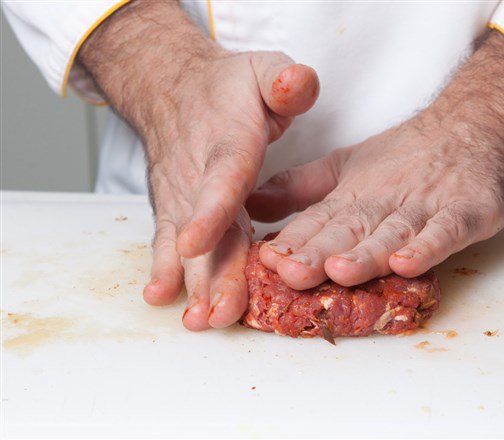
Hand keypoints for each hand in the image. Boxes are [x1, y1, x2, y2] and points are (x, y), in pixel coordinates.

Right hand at [78, 0, 318, 328]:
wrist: (172, 87)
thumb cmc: (228, 87)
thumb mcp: (263, 70)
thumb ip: (284, 81)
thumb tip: (299, 84)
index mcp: (229, 145)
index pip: (220, 181)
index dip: (208, 213)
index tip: (196, 243)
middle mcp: (200, 177)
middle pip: (206, 229)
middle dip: (208, 272)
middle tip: (213, 314)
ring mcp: (184, 196)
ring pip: (188, 244)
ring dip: (192, 283)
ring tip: (196, 320)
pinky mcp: (176, 209)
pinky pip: (171, 241)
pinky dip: (166, 269)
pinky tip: (161, 297)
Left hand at [247, 30, 503, 289]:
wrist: (476, 126)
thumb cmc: (407, 158)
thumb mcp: (346, 169)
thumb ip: (300, 189)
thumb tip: (251, 205)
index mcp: (353, 196)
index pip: (318, 221)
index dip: (294, 241)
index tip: (265, 260)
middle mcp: (384, 202)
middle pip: (349, 230)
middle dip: (319, 252)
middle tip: (290, 272)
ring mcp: (426, 206)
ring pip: (392, 233)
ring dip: (366, 253)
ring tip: (339, 270)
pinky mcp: (466, 210)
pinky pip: (445, 230)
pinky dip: (427, 246)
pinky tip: (406, 264)